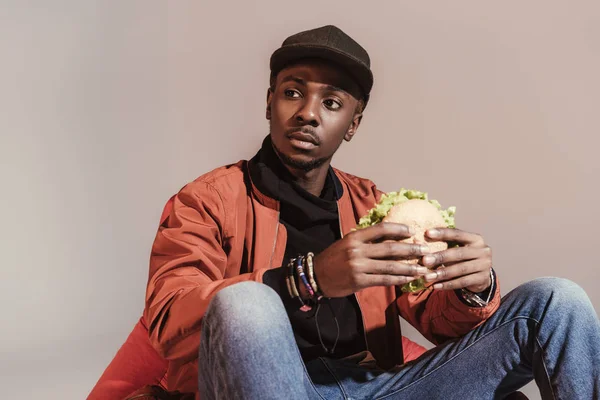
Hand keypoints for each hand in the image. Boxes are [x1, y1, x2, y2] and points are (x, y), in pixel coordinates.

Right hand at [313, 223, 430, 297]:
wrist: (316, 276)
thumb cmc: (334, 258)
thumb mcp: (347, 243)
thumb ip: (366, 240)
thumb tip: (390, 236)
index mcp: (354, 237)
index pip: (380, 229)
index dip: (398, 229)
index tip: (412, 231)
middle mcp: (357, 250)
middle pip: (389, 248)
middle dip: (410, 250)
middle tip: (425, 250)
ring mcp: (358, 266)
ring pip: (389, 266)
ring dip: (408, 268)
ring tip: (422, 268)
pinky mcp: (359, 281)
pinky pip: (383, 280)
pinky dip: (398, 280)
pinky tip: (408, 279)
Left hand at [421, 228, 492, 291]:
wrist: (481, 275)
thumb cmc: (463, 258)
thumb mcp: (456, 248)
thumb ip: (441, 244)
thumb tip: (416, 241)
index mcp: (475, 239)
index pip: (458, 234)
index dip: (442, 233)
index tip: (427, 233)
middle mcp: (483, 250)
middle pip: (458, 253)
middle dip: (440, 257)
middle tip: (424, 260)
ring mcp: (485, 265)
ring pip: (460, 269)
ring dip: (442, 273)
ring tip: (427, 277)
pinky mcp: (483, 279)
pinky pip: (462, 282)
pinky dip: (448, 284)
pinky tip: (435, 286)